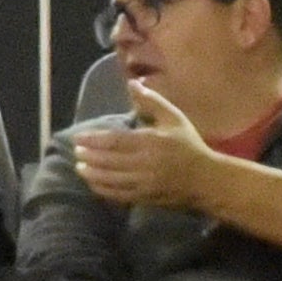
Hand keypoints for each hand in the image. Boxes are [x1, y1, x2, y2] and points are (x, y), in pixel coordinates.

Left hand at [71, 81, 219, 211]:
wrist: (206, 180)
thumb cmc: (189, 145)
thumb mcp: (174, 118)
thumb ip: (152, 101)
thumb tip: (133, 83)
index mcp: (151, 142)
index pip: (115, 141)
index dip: (94, 140)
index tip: (78, 138)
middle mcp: (145, 163)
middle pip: (109, 161)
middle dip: (89, 156)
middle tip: (75, 151)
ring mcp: (144, 183)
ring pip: (110, 179)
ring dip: (92, 174)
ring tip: (79, 167)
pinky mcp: (144, 197)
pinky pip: (118, 195)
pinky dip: (102, 189)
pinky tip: (93, 183)